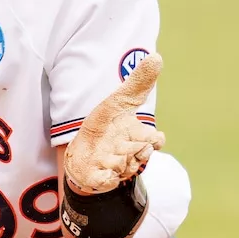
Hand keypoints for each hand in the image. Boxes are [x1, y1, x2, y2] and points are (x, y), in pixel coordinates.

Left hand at [63, 53, 165, 193]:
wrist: (81, 153)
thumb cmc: (104, 126)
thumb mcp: (119, 101)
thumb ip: (138, 83)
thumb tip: (157, 56)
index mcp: (139, 137)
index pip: (155, 141)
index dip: (154, 140)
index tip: (149, 137)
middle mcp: (132, 155)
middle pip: (140, 154)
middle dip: (130, 148)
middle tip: (119, 143)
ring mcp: (118, 170)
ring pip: (123, 166)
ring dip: (113, 159)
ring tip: (104, 153)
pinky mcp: (102, 181)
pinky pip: (107, 181)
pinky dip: (104, 177)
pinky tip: (99, 170)